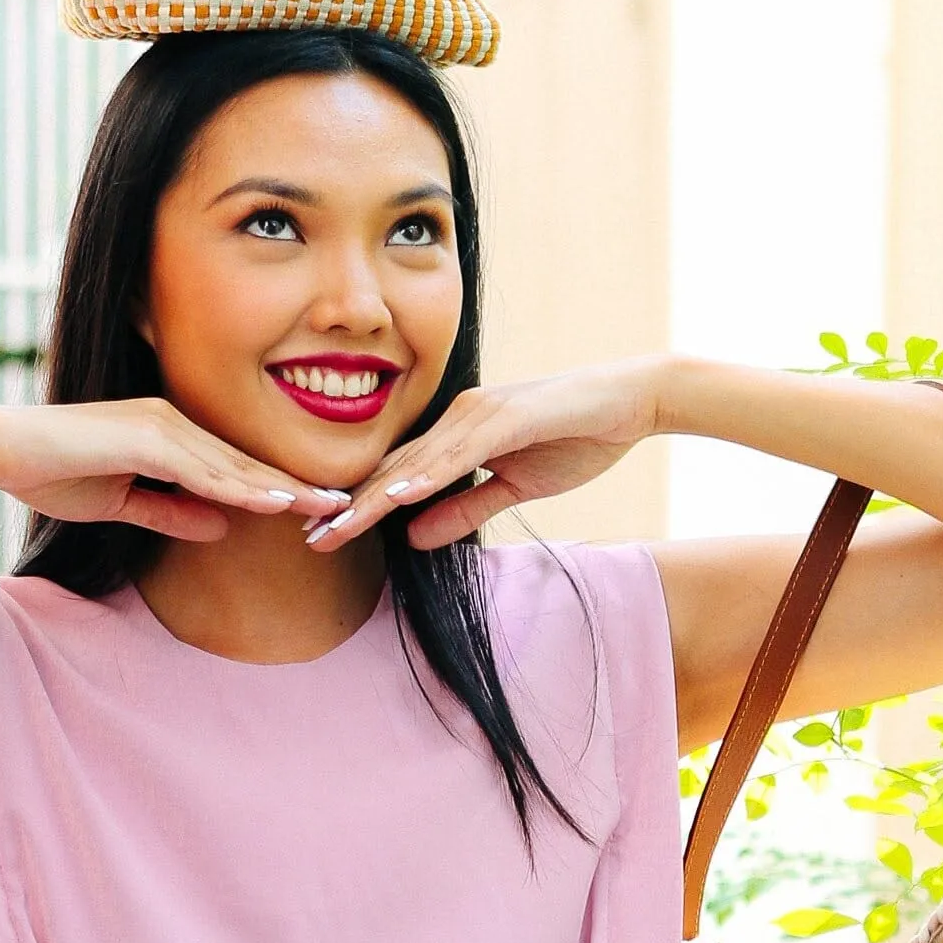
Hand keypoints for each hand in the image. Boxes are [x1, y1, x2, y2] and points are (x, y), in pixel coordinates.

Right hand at [0, 399, 345, 543]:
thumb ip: (171, 511)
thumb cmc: (53, 471)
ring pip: (234, 465)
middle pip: (246, 461)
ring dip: (282, 489)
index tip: (315, 509)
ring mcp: (162, 424)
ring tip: (327, 508)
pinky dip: (242, 488)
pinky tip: (276, 502)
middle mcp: (174, 420)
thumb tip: (221, 526)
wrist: (3, 448)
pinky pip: (202, 471)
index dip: (274, 489)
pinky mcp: (146, 437)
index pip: (232, 466)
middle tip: (345, 506)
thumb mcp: (122, 502)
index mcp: (169, 432)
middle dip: (296, 486)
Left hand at [303, 364, 661, 550]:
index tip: (324, 539)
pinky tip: (398, 496)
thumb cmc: (576, 437)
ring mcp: (478, 414)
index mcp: (456, 434)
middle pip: (393, 469)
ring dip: (375, 496)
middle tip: (310, 541)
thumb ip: (464, 508)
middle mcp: (457, 418)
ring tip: (338, 526)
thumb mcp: (514, 487)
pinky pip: (459, 451)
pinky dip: (427, 474)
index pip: (398, 477)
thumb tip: (413, 537)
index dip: (360, 509)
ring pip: (416, 462)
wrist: (632, 401)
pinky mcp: (505, 416)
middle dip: (350, 507)